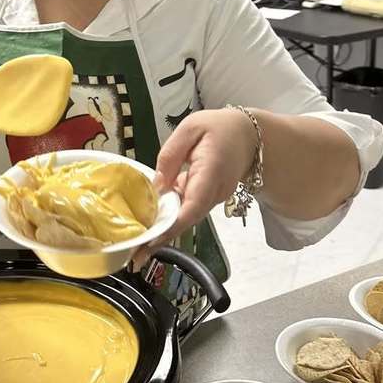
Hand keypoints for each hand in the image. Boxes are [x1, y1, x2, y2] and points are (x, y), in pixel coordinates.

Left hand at [133, 108, 256, 268]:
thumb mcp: (189, 129)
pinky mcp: (209, 199)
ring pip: (186, 217)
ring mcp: (214, 198)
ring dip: (164, 230)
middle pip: (187, 219)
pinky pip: (188, 209)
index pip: (192, 206)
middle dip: (161, 237)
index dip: (171, 226)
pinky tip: (150, 223)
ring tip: (136, 244)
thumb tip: (156, 185)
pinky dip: (171, 217)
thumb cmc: (218, 127)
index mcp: (210, 172)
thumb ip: (170, 156)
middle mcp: (214, 192)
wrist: (249, 136)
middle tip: (133, 255)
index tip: (150, 241)